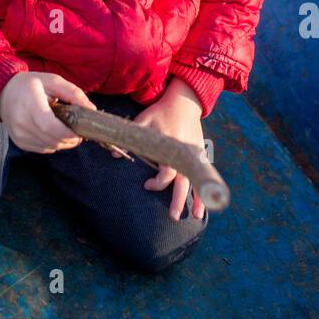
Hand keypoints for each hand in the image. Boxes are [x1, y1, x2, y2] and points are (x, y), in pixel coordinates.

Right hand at [0, 71, 96, 152]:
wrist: (4, 92)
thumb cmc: (31, 84)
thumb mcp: (54, 81)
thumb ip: (74, 94)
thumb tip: (92, 110)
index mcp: (30, 103)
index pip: (50, 127)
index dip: (68, 133)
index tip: (80, 132)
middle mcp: (21, 121)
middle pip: (52, 140)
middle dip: (69, 140)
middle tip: (79, 133)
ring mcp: (18, 134)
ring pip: (49, 147)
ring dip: (62, 143)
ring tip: (66, 131)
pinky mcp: (18, 142)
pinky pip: (42, 149)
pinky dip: (52, 144)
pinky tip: (53, 133)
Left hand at [117, 84, 207, 221]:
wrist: (184, 101)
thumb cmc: (160, 112)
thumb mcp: (142, 120)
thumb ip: (130, 137)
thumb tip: (113, 155)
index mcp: (170, 146)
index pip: (166, 173)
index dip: (157, 183)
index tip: (146, 184)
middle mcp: (184, 153)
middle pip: (183, 181)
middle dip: (178, 200)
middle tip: (172, 217)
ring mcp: (194, 154)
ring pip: (195, 180)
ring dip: (196, 199)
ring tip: (196, 217)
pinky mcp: (200, 154)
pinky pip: (203, 174)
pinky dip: (204, 188)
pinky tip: (205, 202)